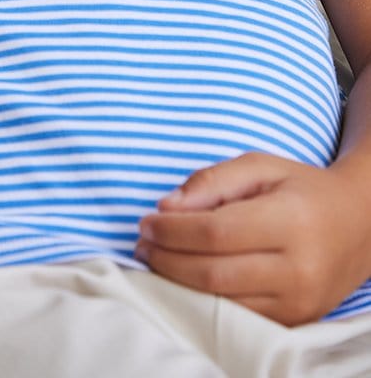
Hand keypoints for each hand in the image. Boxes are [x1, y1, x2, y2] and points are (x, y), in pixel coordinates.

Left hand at [135, 151, 370, 325]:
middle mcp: (297, 269)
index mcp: (289, 221)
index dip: (172, 230)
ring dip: (178, 284)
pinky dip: (204, 301)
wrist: (359, 226)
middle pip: (213, 273)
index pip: (215, 232)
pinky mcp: (296, 323)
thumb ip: (211, 181)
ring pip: (222, 302)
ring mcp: (299, 303)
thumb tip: (167, 208)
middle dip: (167, 259)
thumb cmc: (301, 189)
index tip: (146, 221)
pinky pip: (239, 318)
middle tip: (142, 244)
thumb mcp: (260, 166)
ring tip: (155, 260)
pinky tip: (183, 281)